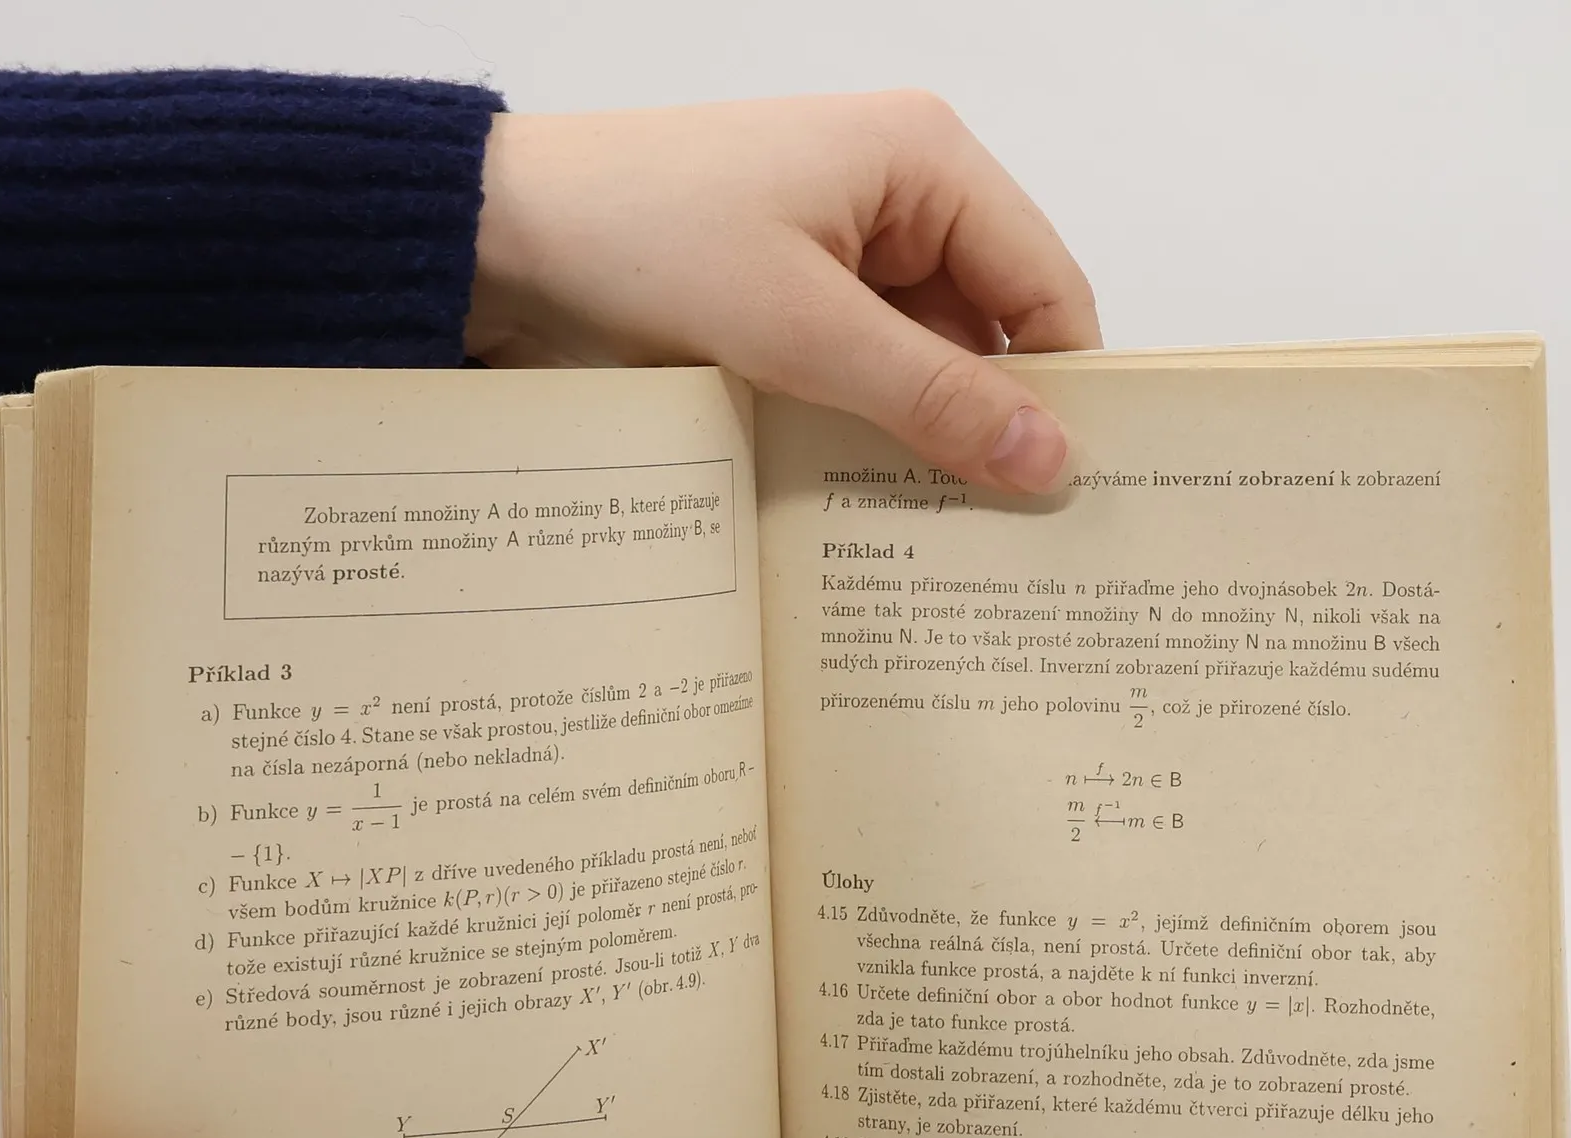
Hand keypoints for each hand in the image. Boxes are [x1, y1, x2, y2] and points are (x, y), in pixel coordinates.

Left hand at [467, 92, 1099, 491]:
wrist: (499, 240)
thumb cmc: (643, 240)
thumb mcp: (802, 331)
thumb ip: (933, 398)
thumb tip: (1050, 461)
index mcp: (927, 162)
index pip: (1045, 288)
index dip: (1064, 391)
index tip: (1070, 497)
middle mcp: (898, 197)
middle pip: (989, 332)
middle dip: (990, 427)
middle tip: (1005, 542)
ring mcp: (841, 250)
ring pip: (922, 364)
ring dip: (920, 441)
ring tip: (934, 540)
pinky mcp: (790, 298)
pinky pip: (860, 374)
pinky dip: (864, 432)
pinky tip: (862, 502)